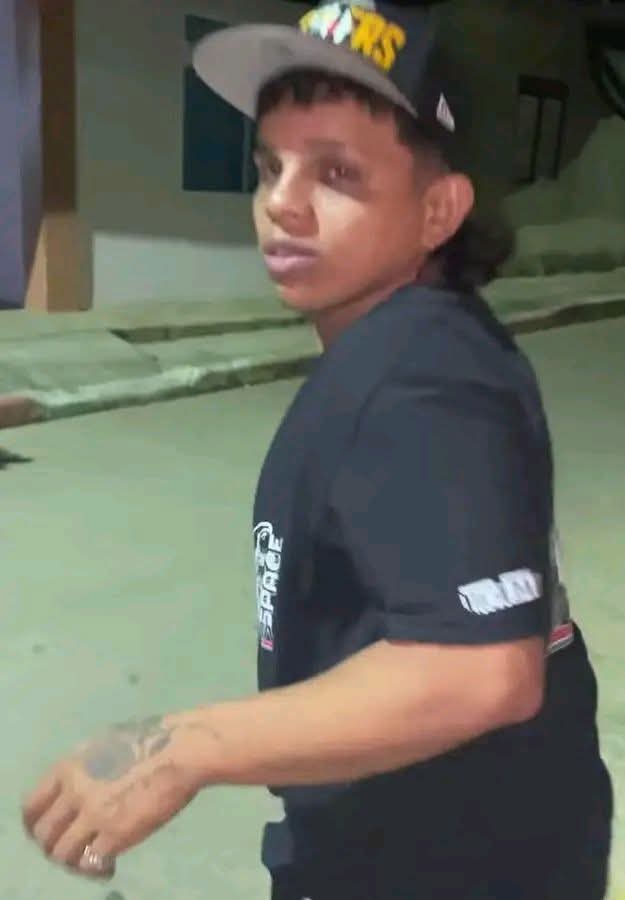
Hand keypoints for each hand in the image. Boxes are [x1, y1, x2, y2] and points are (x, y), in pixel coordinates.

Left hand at [22, 715, 200, 879]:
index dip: (36, 824)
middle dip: (55, 846)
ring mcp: (93, 814)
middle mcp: (74, 791)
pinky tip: (110, 864)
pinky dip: (97, 868)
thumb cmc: (150, 740)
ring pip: (62, 854)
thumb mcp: (103, 745)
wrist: (180, 750)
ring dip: (74, 861)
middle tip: (73, 849)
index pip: (32, 805)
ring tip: (92, 858)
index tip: (49, 832)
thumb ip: (85, 769)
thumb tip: (77, 787)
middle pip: (44, 834)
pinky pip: (91, 862)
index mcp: (69, 767)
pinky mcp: (115, 834)